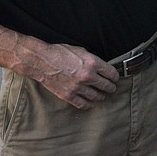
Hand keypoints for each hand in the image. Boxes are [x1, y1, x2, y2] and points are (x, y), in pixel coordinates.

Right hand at [0, 22, 117, 109]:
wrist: (41, 60)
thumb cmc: (60, 52)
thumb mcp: (82, 51)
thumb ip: (94, 60)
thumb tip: (103, 67)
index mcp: (93, 63)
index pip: (112, 74)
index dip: (115, 77)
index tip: (115, 78)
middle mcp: (88, 76)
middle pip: (107, 86)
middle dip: (111, 87)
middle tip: (111, 88)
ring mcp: (78, 87)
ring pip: (97, 97)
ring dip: (101, 96)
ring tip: (102, 95)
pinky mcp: (68, 95)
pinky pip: (83, 104)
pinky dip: (89, 104)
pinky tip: (91, 102)